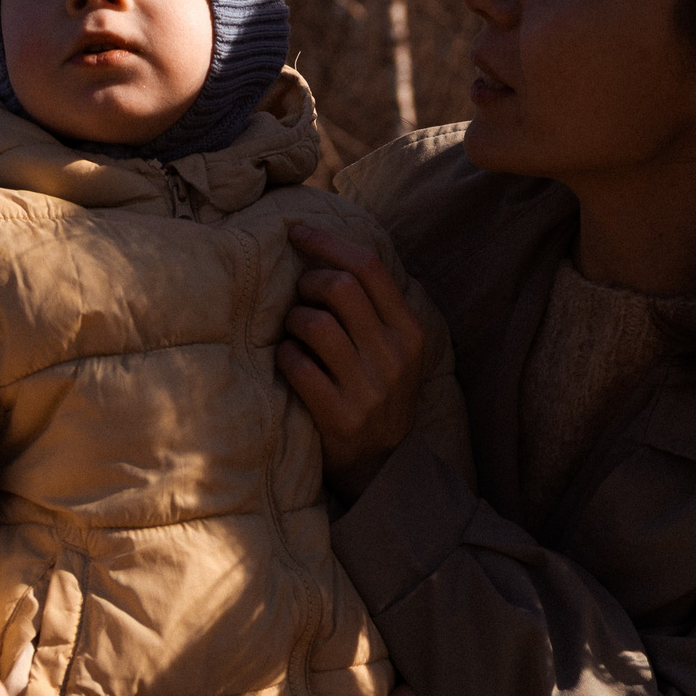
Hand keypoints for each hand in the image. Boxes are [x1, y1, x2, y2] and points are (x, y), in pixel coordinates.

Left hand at [278, 225, 426, 498]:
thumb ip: (374, 307)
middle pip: (340, 287)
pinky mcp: (339, 415)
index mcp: (410, 331)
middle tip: (299, 295)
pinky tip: (289, 361)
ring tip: (295, 331)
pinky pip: (297, 366)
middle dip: (307, 282)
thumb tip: (328, 252)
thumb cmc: (378, 391)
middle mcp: (394, 356)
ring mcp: (368, 387)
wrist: (382, 464)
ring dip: (294, 320)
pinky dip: (285, 356)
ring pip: (315, 324)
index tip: (297, 231)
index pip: (368, 266)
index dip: (327, 242)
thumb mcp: (396, 348)